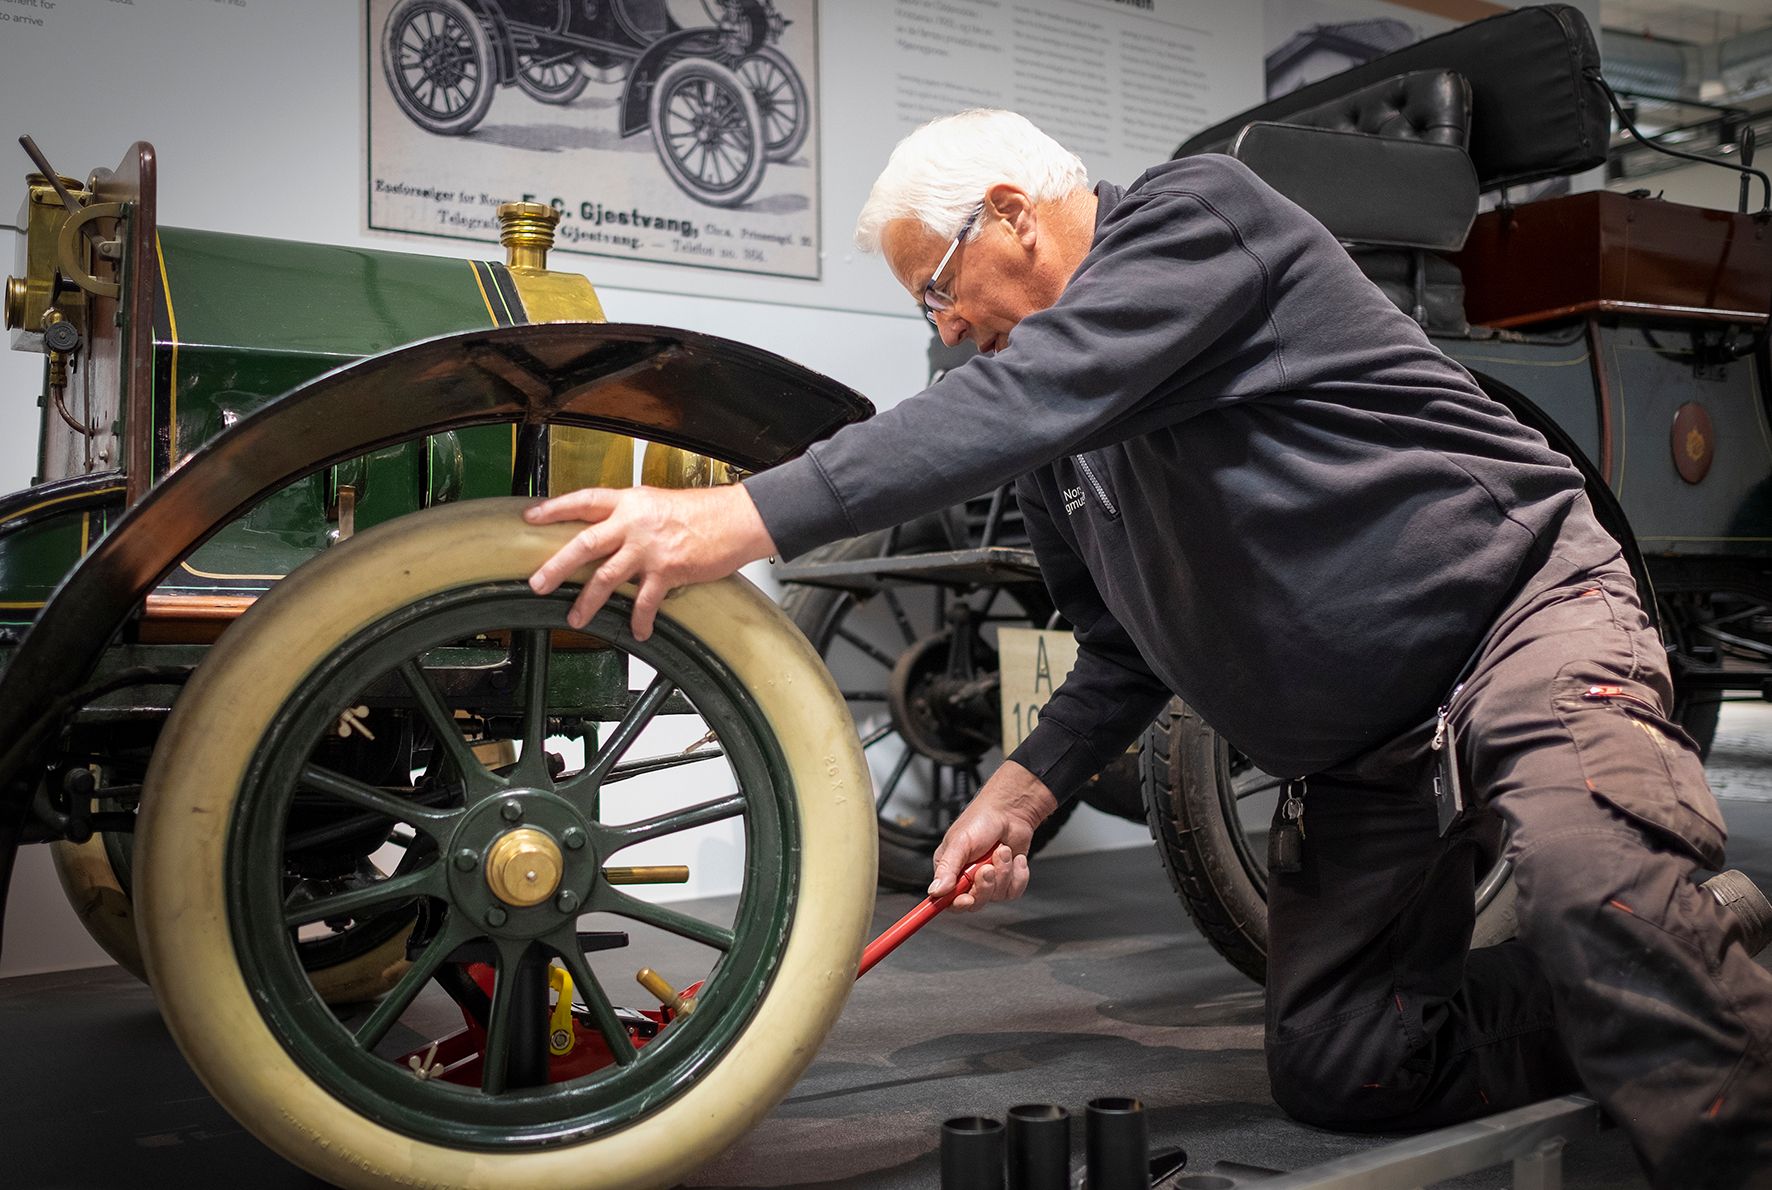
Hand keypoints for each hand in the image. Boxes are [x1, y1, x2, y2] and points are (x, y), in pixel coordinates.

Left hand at [525, 485, 777, 639]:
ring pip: (607, 577)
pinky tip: (639, 631)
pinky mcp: (668, 570)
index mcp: (630, 502)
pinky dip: (640, 619)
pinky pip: (646, 601)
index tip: (531, 517)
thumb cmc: (705, 511)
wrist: (737, 519)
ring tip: (575, 618)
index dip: (555, 508)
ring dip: (588, 601)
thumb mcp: (659, 502)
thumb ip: (633, 515)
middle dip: (557, 565)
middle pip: (585, 543)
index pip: (584, 500)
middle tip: (538, 583)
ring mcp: (649, 548)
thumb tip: (613, 529)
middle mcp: (634, 523)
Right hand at [928, 760, 1058, 911]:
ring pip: (997, 896)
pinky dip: (1018, 874)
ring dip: (1003, 872)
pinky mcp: (1008, 879)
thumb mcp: (960, 843)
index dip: (957, 904)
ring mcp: (989, 880)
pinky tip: (1015, 858)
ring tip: (1002, 851)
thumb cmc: (981, 820)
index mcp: (949, 870)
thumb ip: (947, 868)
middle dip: (985, 885)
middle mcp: (968, 878)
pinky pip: (1014, 891)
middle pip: (975, 901)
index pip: (947, 900)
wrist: (1011, 811)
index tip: (966, 899)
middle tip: (988, 867)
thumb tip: (935, 891)